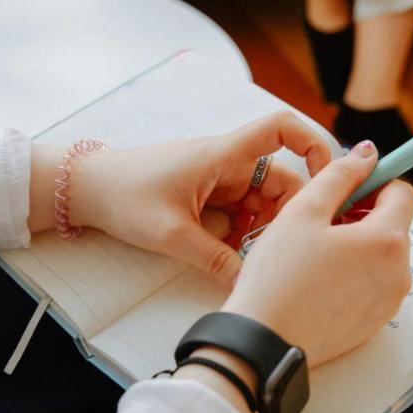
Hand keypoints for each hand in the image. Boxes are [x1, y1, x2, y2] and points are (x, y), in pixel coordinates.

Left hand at [67, 111, 331, 285]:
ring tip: (246, 255)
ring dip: (261, 228)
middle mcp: (226, 162)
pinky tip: (229, 254)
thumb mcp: (171, 234)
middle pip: (280, 179)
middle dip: (284, 214)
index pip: (281, 128)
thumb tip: (248, 284)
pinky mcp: (207, 195)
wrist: (85, 189)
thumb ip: (214, 259)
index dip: (313, 143)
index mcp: (222, 154)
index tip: (327, 178)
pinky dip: (242, 232)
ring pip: (261, 201)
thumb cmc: (124, 196)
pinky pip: (240, 212)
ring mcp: (218, 178)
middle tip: (274, 248)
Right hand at [222, 140, 412, 365]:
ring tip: (314, 252)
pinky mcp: (374, 322)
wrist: (264, 340)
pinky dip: (353, 273)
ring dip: (357, 244)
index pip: (401, 193)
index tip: (344, 187)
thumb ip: (340, 174)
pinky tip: (318, 279)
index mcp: (387, 240)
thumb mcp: (303, 211)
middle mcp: (399, 272)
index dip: (372, 182)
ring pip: (382, 255)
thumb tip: (367, 153)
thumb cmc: (278, 275)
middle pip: (393, 224)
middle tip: (319, 221)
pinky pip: (373, 284)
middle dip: (362, 214)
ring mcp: (389, 301)